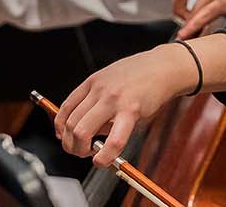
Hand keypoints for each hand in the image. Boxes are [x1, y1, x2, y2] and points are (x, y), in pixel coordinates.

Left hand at [55, 43, 198, 165]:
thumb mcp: (111, 80)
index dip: (60, 129)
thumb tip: (89, 130)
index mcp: (92, 82)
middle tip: (79, 150)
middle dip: (70, 144)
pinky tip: (103, 159)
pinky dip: (103, 155)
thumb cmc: (141, 75)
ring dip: (81, 150)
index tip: (65, 137)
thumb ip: (97, 101)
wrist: (165, 67)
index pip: (64, 109)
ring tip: (91, 154)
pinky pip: (113, 140)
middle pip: (70, 124)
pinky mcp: (131, 111)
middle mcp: (99, 90)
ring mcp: (113, 100)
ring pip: (82, 132)